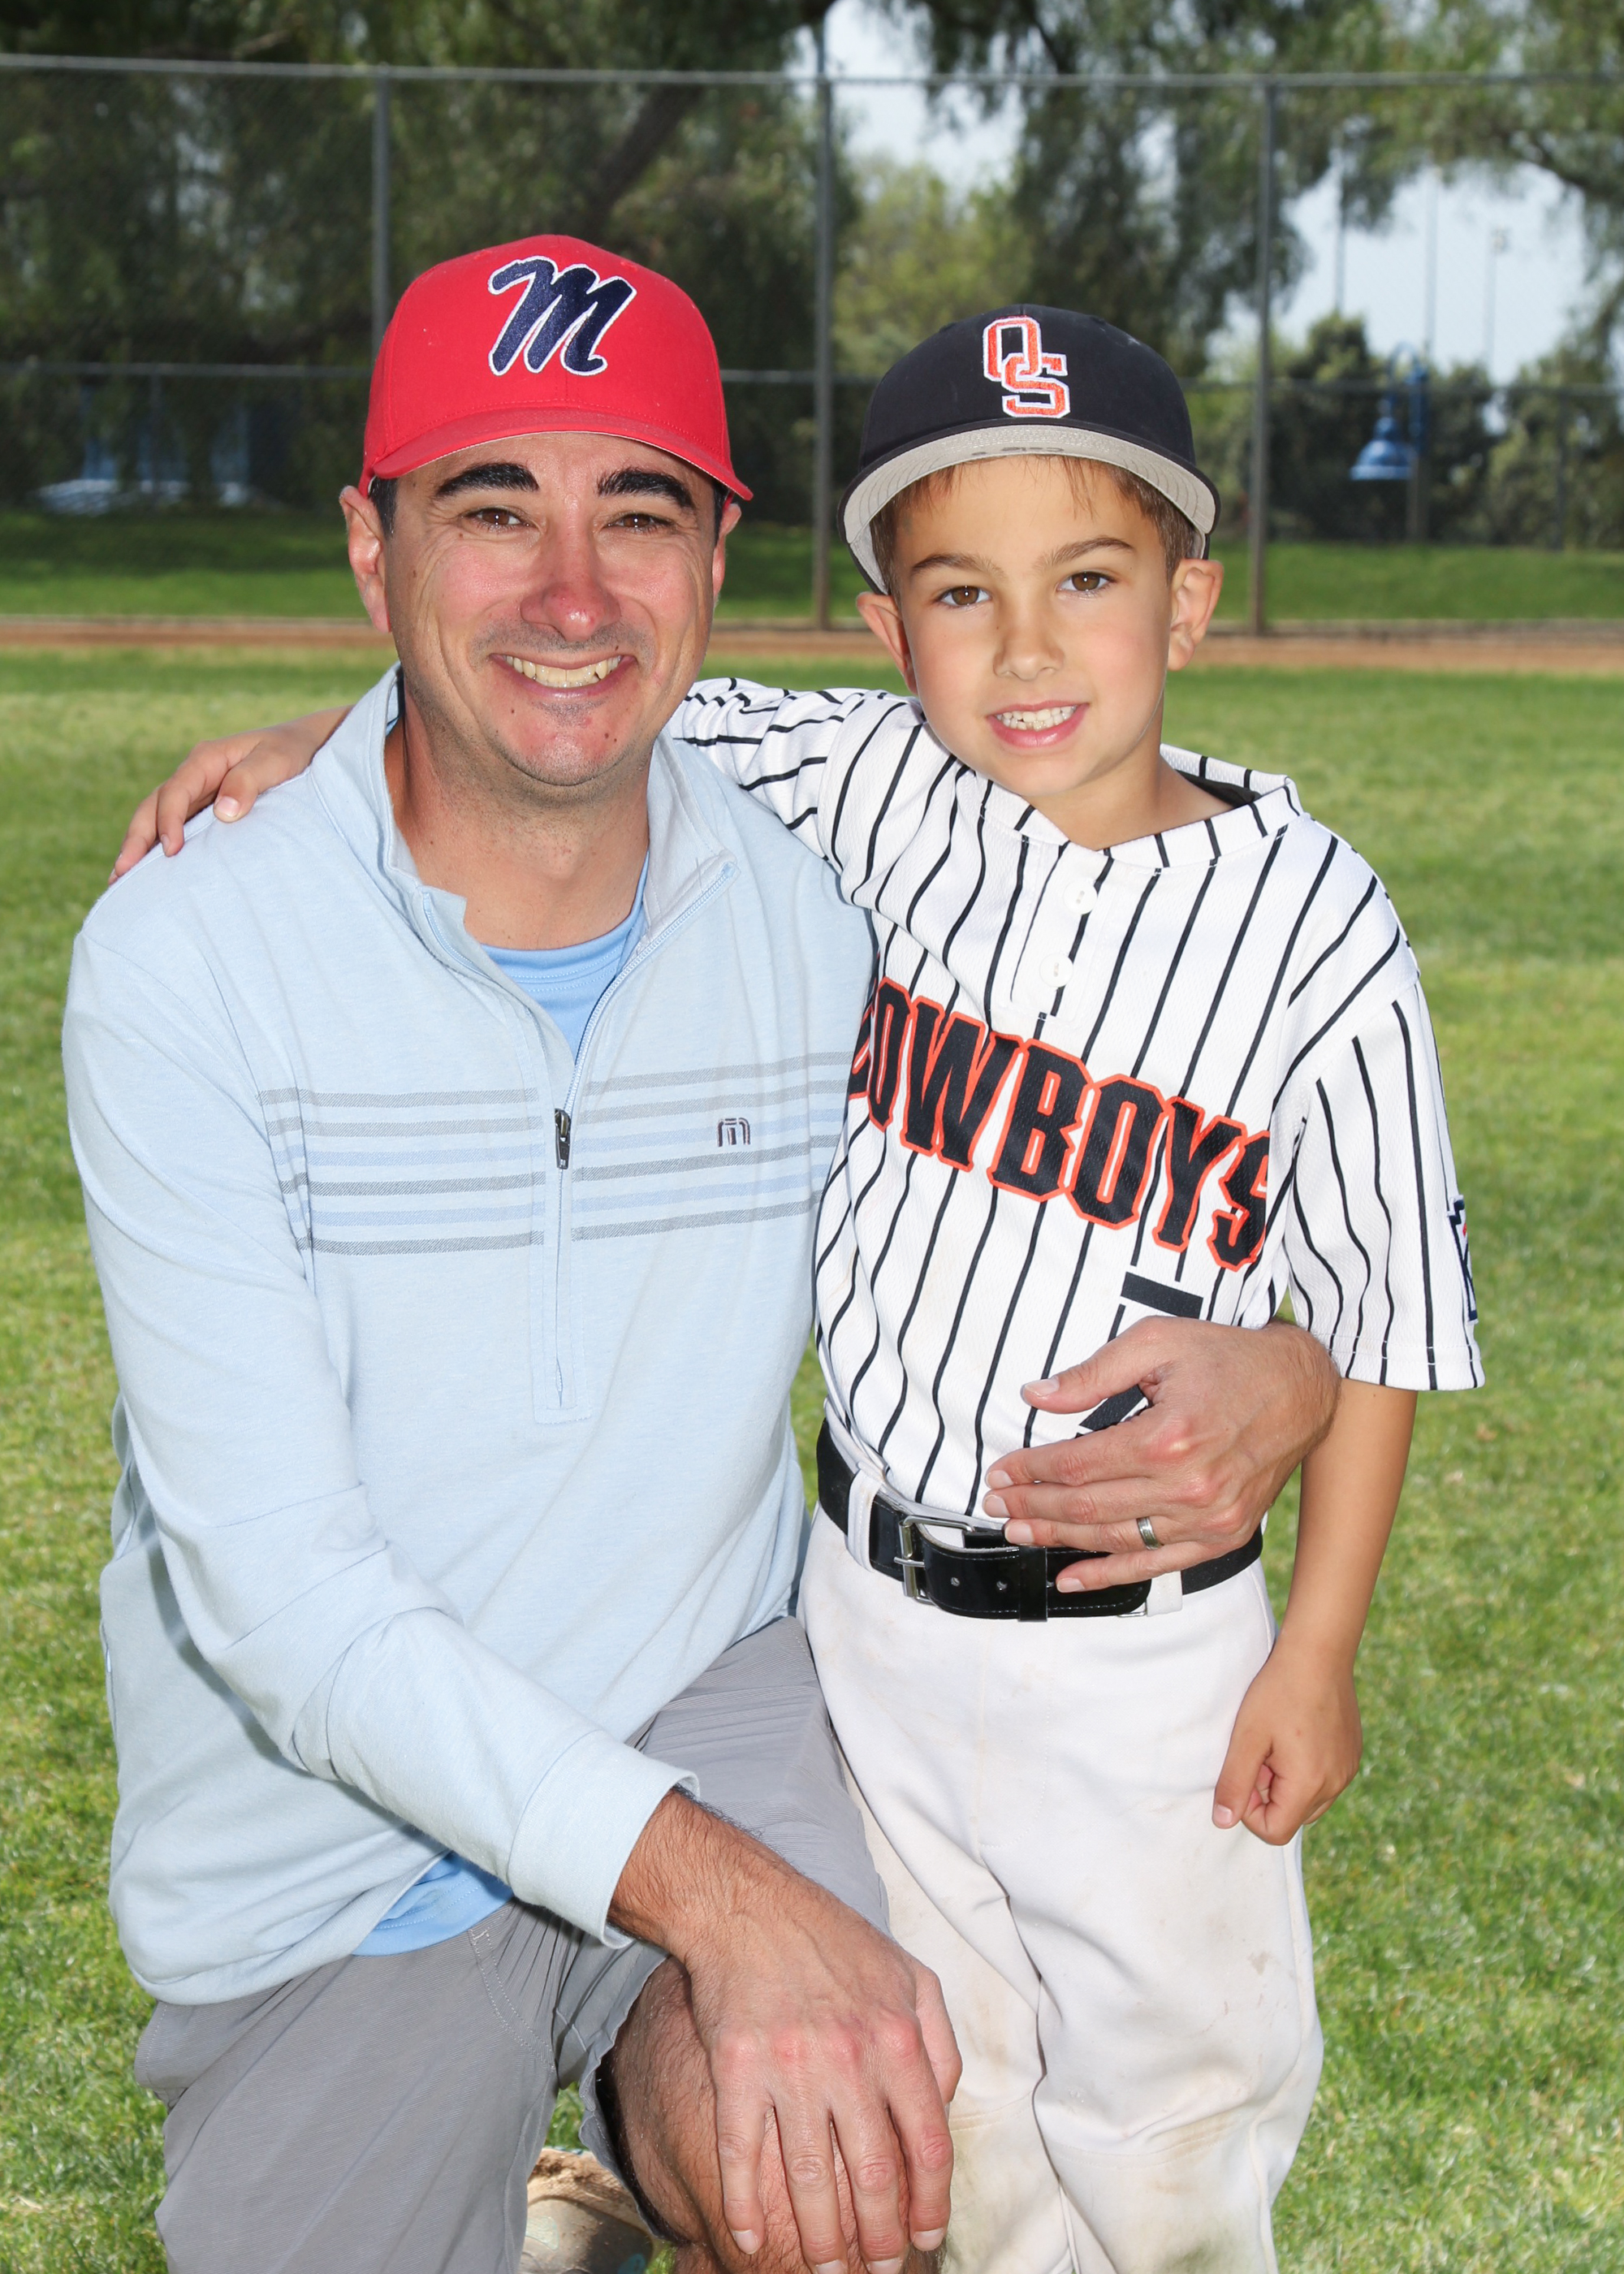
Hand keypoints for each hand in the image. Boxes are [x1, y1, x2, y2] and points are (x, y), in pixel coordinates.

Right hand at [110, 708, 348, 879]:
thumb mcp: (276, 761)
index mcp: (206, 759)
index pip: (175, 792)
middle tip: (121, 875)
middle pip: (153, 807)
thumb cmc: (293, 752)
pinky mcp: (206, 809)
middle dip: (136, 840)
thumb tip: (223, 811)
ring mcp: (198, 793)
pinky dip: (158, 848)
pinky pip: (176, 828)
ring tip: (120, 881)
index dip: (168, 822)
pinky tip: (149, 875)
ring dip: (138, 847)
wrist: (310, 746)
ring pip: (157, 819)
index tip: (171, 852)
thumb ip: (249, 782)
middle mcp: (194, 775)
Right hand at [611, 1793, 956, 2271]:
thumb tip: (944, 2106)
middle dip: (879, 2238)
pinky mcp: (737, 2069)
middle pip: (872, 2176)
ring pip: (809, 2179)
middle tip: (878, 2268)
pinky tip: (750, 2238)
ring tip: (825, 2269)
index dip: (931, 2203)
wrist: (749, 1906)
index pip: (927, 2145)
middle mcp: (849, 2060)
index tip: (927, 2236)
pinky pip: (740, 2153)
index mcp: (897, 2039)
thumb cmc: (833, 1941)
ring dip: (820, 2238)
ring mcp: (789, 2068)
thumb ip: (939, 2042)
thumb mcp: (910, 1975)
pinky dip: (744, 2204)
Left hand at [980, 1316, 1338, 1590]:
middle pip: (1088, 1507)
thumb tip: (1037, 1396)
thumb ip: (1094, 1372)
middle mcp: (1189, 1485)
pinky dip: (1110, 1575)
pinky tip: (1071, 1577)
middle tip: (996, 1505)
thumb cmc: (1228, 1358)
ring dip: (1059, 1541)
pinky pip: (1157, 1566)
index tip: (1001, 1472)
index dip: (1031, 1471)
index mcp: (1168, 1436)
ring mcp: (1209, 1517)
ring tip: (1019, 1534)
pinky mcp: (1224, 1535)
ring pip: (1115, 1539)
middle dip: (1033, 1508)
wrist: (1302, 1389)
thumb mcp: (1158, 1341)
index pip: (1078, 1464)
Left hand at [1212, 1636, 1362, 1843]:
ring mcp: (1348, 1770)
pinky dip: (1305, 1770)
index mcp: (1310, 1784)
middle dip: (1269, 1795)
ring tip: (1277, 1742)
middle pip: (1292, 1818)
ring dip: (1287, 1783)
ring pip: (1309, 1801)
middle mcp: (1336, 1785)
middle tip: (1260, 1752)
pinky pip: (1324, 1781)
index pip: (1275, 1831)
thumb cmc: (1279, 1691)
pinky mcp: (1352, 1756)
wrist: (1319, 1653)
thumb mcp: (1247, 1736)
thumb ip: (1234, 1783)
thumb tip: (1223, 1822)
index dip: (1250, 1809)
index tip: (1245, 1770)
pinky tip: (1295, 1734)